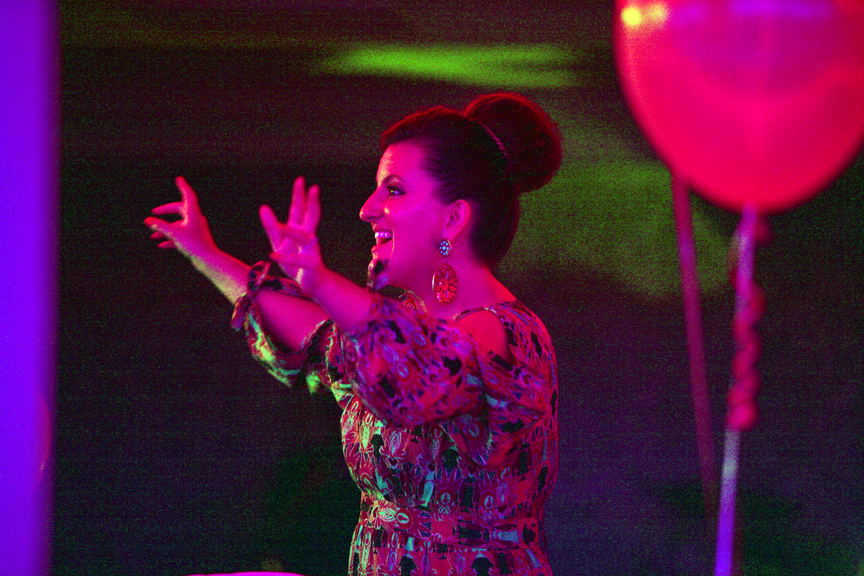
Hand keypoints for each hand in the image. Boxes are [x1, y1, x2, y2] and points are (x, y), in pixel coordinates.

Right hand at [145, 177, 218, 261]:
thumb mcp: (174, 233)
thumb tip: (147, 221)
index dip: (183, 187)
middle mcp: (195, 219)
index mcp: (193, 214)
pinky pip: (181, 236)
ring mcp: (195, 230)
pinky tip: (161, 245)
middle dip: (167, 211)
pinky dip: (171, 239)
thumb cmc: (193, 244)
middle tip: (155, 212)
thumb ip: (160, 226)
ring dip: (166, 229)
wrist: (208, 260)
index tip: (179, 179)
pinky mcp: (195, 240)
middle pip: (180, 209)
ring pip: (179, 225)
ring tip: (153, 237)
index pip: (188, 196)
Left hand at [260, 177, 325, 295]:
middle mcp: (308, 237)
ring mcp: (312, 251)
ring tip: (282, 226)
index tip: (301, 180)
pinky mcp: (311, 266)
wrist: (311, 284)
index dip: (299, 195)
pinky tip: (273, 255)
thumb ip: (272, 227)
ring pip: (306, 238)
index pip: (300, 209)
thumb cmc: (296, 262)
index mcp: (299, 230)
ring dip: (294, 232)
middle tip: (314, 188)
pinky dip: (285, 259)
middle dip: (311, 203)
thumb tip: (263, 207)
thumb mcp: (279, 242)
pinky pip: (298, 261)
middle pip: (311, 217)